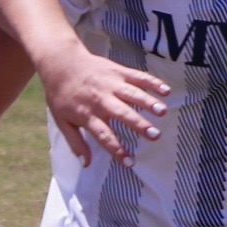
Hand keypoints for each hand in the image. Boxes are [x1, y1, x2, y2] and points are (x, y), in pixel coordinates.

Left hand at [36, 48, 169, 167]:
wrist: (61, 62)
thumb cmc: (61, 94)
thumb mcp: (61, 121)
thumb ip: (75, 143)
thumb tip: (86, 164)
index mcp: (88, 114)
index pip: (104, 136)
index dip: (117, 150)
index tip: (130, 162)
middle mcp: (102, 100)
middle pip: (122, 114)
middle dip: (139, 124)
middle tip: (155, 135)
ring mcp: (111, 84)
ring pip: (132, 94)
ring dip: (148, 102)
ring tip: (162, 111)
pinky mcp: (118, 71)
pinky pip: (138, 77)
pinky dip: (152, 82)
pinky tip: (166, 90)